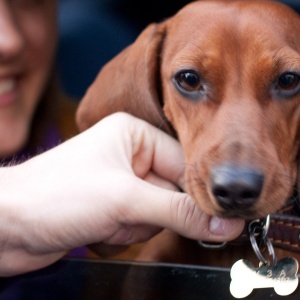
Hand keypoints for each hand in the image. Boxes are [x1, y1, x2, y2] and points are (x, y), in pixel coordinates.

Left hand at [0, 113, 243, 275]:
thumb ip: (179, 212)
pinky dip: (121, 235)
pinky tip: (97, 229)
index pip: (185, 164)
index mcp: (135, 135)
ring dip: (133, 226)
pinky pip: (139, 226)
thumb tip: (223, 222)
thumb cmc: (57, 195)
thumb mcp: (125, 200)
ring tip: (105, 221)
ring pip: (157, 214)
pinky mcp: (114, 207)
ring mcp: (123, 183)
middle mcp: (131, 156)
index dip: (196, 193)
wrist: (8, 226)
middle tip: (127, 215)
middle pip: (172, 192)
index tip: (216, 217)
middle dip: (151, 213)